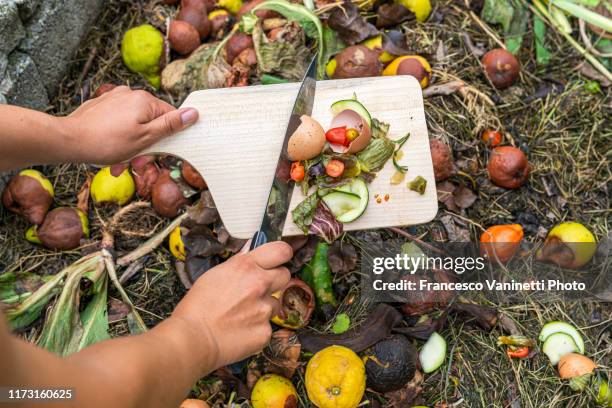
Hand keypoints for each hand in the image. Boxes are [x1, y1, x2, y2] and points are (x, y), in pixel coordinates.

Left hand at [62, 86, 197, 163]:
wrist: (69, 140)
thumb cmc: (108, 142)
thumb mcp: (146, 138)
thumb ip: (171, 125)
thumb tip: (194, 113)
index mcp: (145, 100)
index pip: (169, 117)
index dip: (167, 137)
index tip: (157, 152)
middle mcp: (131, 94)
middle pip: (150, 122)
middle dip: (145, 145)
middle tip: (134, 162)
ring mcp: (115, 98)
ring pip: (134, 124)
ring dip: (131, 145)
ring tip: (119, 161)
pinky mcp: (102, 106)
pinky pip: (118, 123)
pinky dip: (118, 137)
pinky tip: (110, 151)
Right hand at [170, 241, 292, 369]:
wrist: (193, 338)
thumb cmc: (197, 307)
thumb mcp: (215, 274)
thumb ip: (239, 265)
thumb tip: (251, 258)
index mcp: (246, 266)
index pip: (281, 251)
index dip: (282, 255)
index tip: (279, 260)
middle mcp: (260, 284)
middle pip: (285, 275)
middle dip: (275, 281)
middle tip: (259, 289)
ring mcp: (265, 308)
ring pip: (275, 303)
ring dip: (264, 307)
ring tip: (242, 315)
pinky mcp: (266, 330)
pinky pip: (268, 325)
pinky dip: (257, 328)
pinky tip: (241, 330)